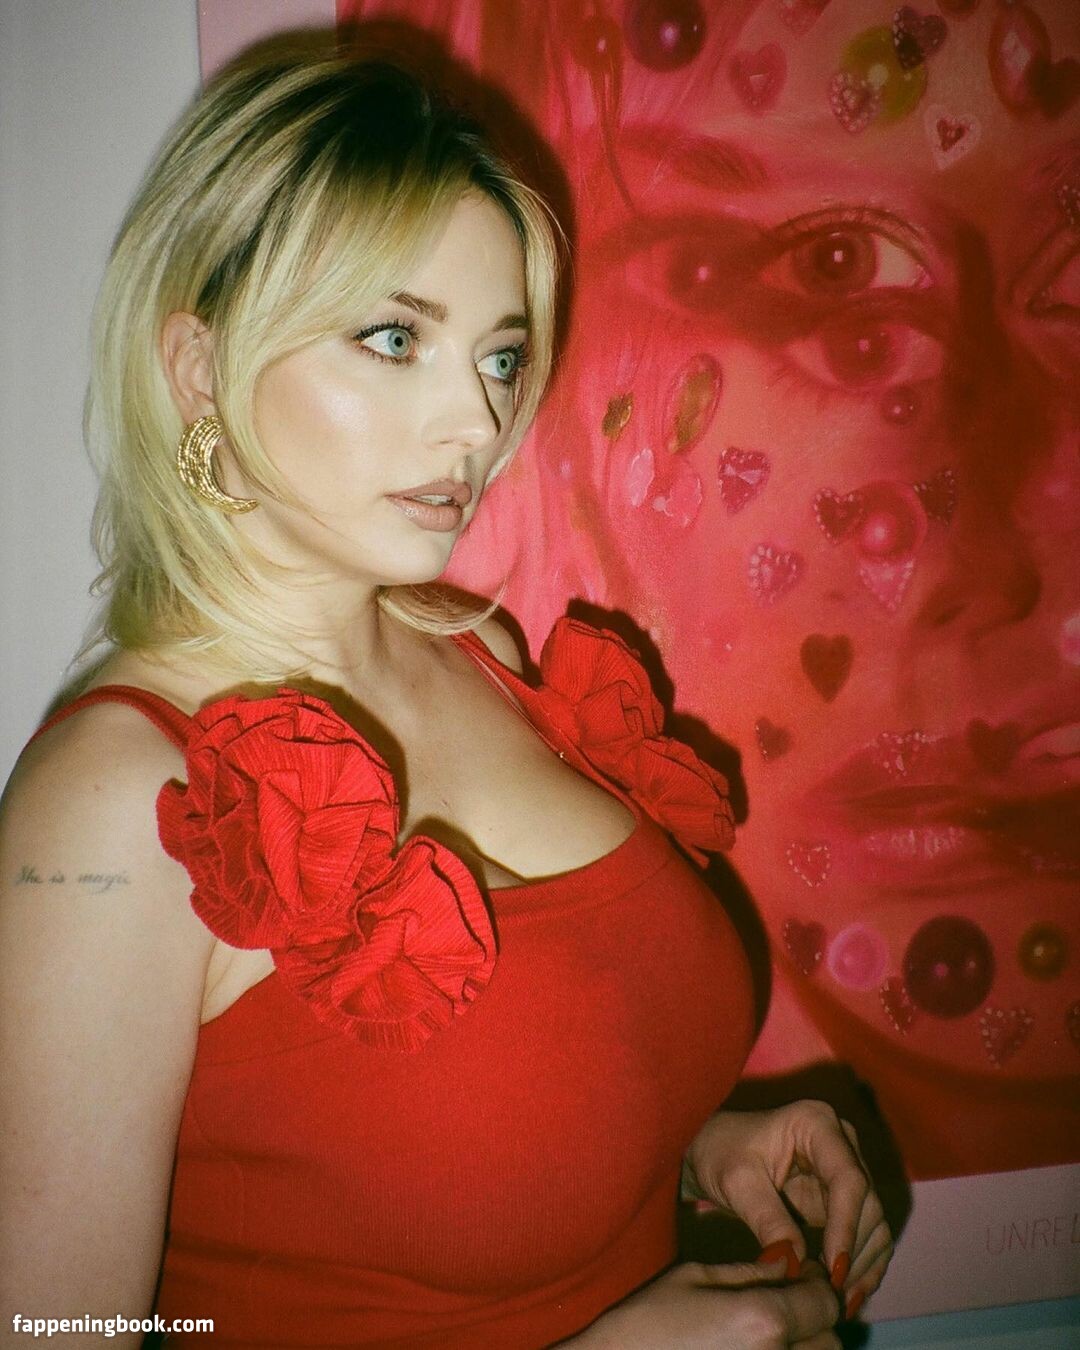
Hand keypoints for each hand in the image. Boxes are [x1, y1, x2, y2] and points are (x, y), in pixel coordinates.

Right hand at [571, 1257, 841, 1348]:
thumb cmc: (647, 1322)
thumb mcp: (694, 1277)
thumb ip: (749, 1272)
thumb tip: (786, 1265)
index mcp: (763, 1318)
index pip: (825, 1301)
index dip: (816, 1284)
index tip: (800, 1276)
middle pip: (830, 1341)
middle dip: (814, 1320)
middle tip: (786, 1307)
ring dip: (805, 1347)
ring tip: (770, 1333)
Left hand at [682, 1100, 892, 1315]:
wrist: (712, 1153)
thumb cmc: (720, 1153)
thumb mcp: (737, 1183)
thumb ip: (767, 1219)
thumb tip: (796, 1263)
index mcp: (817, 1123)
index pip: (848, 1178)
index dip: (847, 1225)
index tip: (834, 1266)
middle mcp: (841, 1144)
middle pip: (867, 1204)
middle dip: (854, 1252)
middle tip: (832, 1293)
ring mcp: (845, 1172)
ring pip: (873, 1224)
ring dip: (862, 1265)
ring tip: (838, 1300)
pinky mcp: (842, 1201)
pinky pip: (865, 1236)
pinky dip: (860, 1266)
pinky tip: (846, 1294)